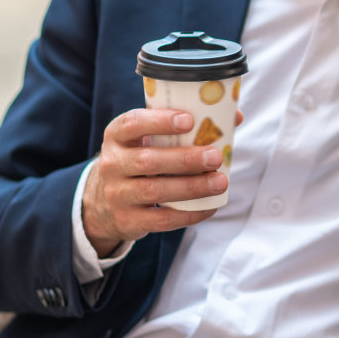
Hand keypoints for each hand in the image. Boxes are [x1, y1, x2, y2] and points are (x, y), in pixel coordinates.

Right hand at [81, 107, 236, 256]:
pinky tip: (210, 206)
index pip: (132, 123)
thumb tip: (233, 117)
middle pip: (147, 161)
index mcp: (117, 136)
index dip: (159, 121)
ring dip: (191, 187)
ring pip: (155, 191)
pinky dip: (189, 214)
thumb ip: (182, 126)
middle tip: (215, 157)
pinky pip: (161, 219)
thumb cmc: (139, 159)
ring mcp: (117, 194)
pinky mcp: (128, 220)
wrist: (105, 202)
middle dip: (184, 159)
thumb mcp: (147, 139)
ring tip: (220, 182)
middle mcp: (112, 164)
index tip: (189, 120)